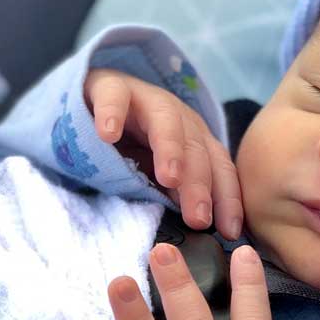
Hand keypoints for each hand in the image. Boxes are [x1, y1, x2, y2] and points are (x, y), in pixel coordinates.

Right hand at [84, 67, 242, 238]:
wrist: (89, 104)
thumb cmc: (125, 148)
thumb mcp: (152, 175)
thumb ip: (174, 194)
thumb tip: (198, 226)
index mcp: (195, 141)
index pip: (219, 168)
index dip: (227, 199)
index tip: (229, 232)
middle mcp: (179, 118)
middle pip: (197, 149)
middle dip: (200, 185)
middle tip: (198, 218)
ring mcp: (147, 100)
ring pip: (167, 120)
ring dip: (171, 149)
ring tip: (169, 178)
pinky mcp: (111, 87)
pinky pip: (115, 96)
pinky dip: (112, 113)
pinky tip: (107, 134)